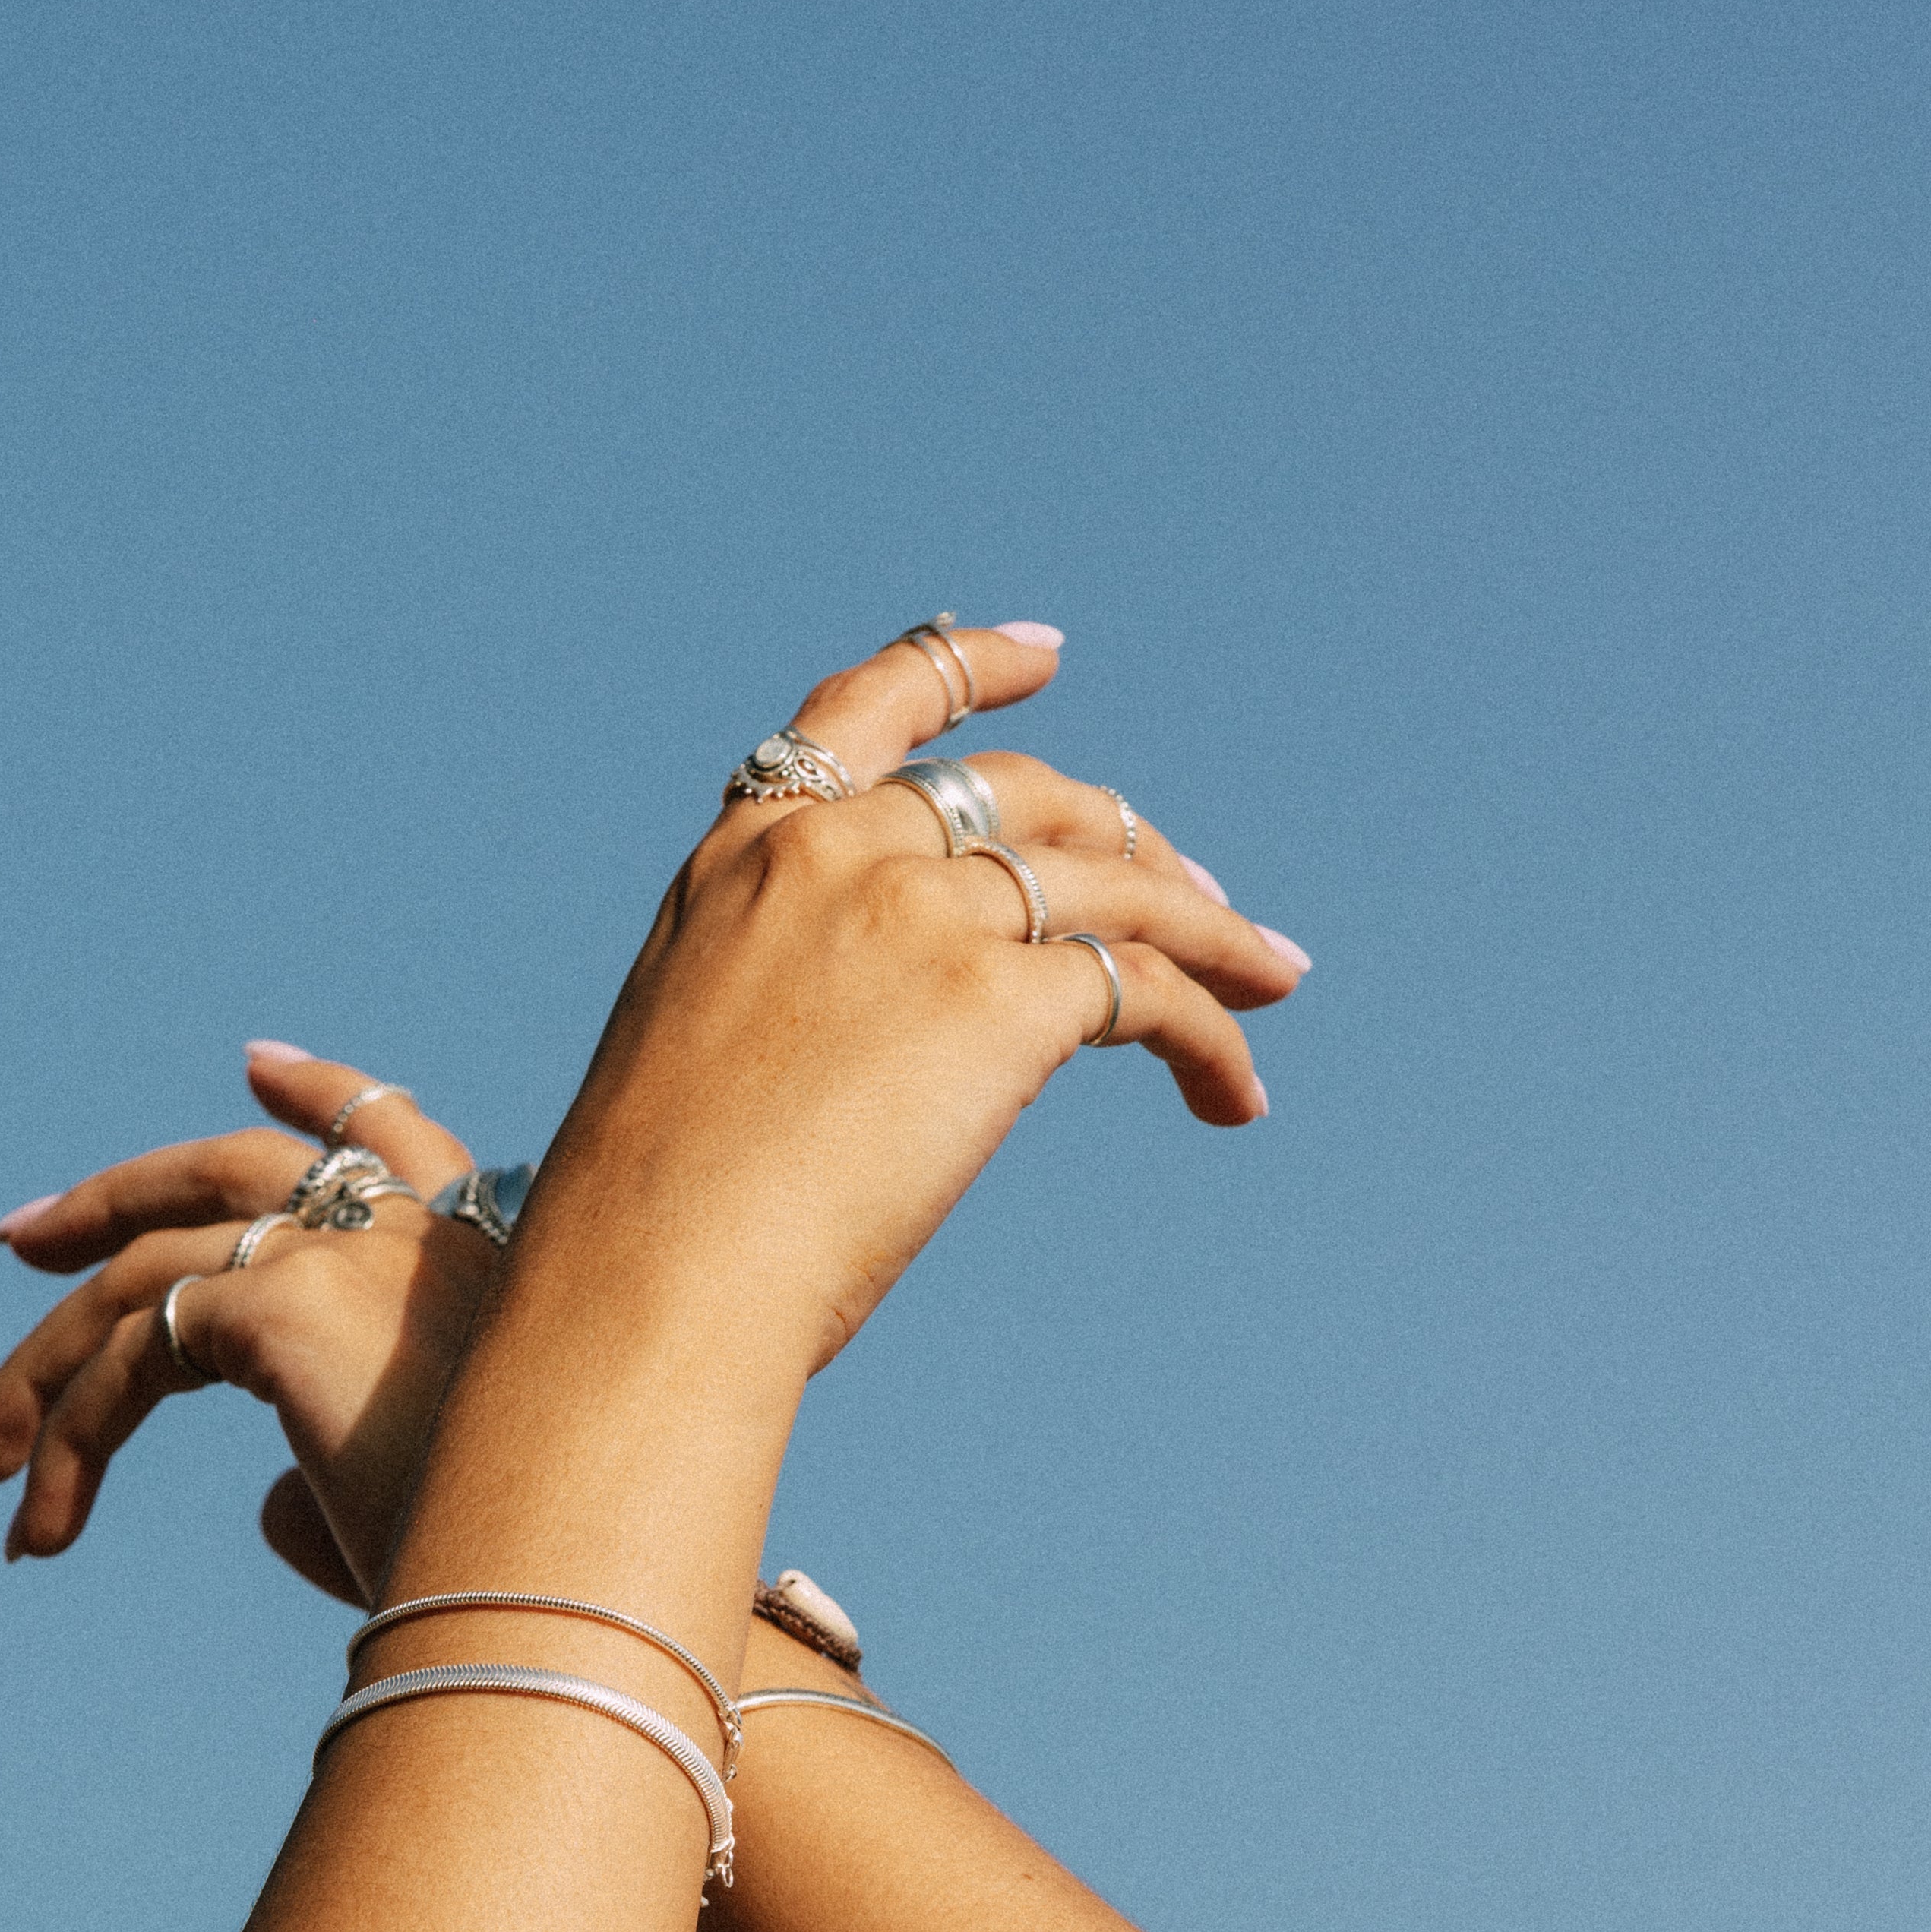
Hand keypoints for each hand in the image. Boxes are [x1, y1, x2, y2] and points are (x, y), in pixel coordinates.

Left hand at [0, 1055, 503, 1599]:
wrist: (559, 1600)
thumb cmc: (514, 1596)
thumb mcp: (429, 1514)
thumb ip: (343, 1476)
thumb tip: (264, 1495)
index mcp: (483, 1267)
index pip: (398, 1138)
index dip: (325, 1091)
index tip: (255, 1059)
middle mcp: (421, 1237)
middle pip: (234, 1172)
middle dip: (115, 1197)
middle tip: (19, 1239)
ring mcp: (350, 1254)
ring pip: (147, 1277)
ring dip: (43, 1377)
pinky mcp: (284, 1304)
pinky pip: (131, 1356)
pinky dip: (67, 1443)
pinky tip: (40, 1530)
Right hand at [525, 623, 1308, 1376]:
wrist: (656, 1276)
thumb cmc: (659, 1218)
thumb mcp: (702, 1050)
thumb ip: (799, 996)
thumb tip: (900, 1046)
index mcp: (747, 855)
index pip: (873, 709)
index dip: (970, 667)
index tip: (1048, 655)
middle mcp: (842, 854)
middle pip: (1029, 799)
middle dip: (1129, 842)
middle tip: (1196, 900)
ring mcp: (925, 914)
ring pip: (1114, 887)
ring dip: (1212, 934)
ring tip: (1274, 980)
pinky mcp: (1002, 999)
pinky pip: (1149, 991)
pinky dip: (1214, 1037)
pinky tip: (1235, 1096)